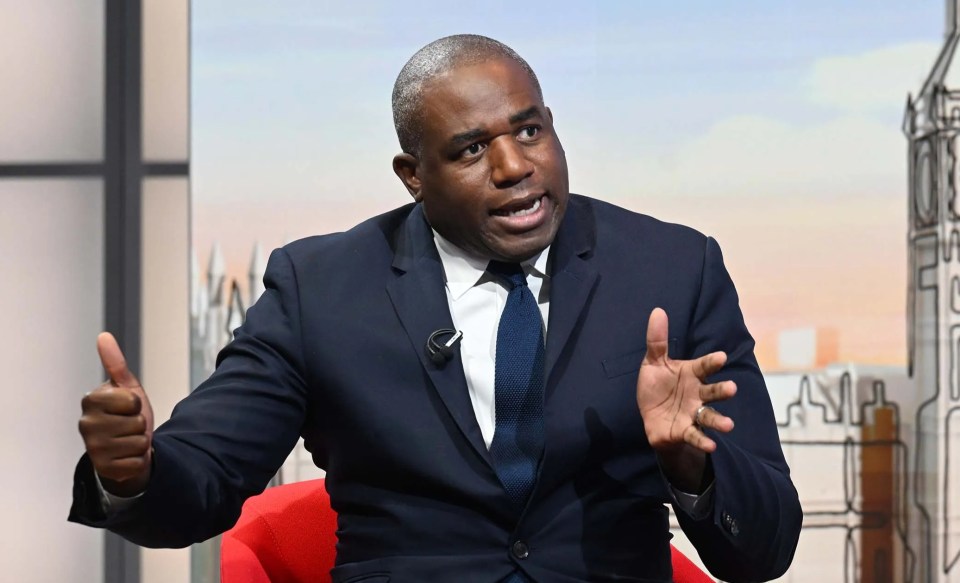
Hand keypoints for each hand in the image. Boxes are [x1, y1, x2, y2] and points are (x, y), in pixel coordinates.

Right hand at [78, 332, 153, 496]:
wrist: (128, 448)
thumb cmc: (127, 415)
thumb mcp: (126, 388)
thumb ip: (115, 364)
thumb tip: (104, 336)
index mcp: (91, 401)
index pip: (131, 400)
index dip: (136, 404)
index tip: (128, 407)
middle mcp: (86, 425)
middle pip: (137, 422)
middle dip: (140, 424)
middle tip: (129, 426)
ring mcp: (92, 448)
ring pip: (138, 442)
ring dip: (140, 442)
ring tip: (129, 440)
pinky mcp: (103, 468)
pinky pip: (137, 461)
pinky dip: (138, 460)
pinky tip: (127, 456)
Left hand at [636, 308, 735, 454]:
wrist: (650, 417)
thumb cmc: (657, 386)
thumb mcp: (653, 363)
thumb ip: (657, 340)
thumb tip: (658, 310)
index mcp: (692, 374)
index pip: (704, 366)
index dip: (712, 362)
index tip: (721, 357)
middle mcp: (698, 394)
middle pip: (713, 392)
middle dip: (723, 390)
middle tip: (732, 388)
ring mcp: (694, 413)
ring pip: (710, 416)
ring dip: (720, 420)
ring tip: (729, 425)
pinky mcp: (686, 430)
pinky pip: (696, 435)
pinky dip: (703, 440)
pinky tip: (711, 445)